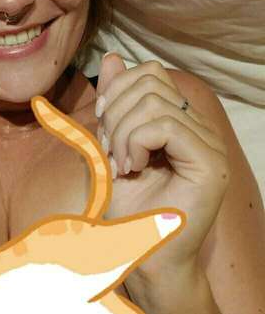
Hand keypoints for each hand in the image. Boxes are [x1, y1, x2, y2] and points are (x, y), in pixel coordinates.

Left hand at [96, 53, 228, 280]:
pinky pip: (165, 126)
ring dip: (122, 132)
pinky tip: (132, 168)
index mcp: (181, 120)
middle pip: (151, 81)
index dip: (118, 90)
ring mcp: (210, 145)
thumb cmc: (127, 207)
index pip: (150, 73)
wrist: (142, 256)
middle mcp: (200, 128)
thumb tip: (111, 57)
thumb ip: (113, 104)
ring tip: (122, 164)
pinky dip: (135, 143)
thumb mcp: (109, 144)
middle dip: (116, 112)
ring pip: (155, 102)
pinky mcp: (210, 165)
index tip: (103, 126)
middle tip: (111, 151)